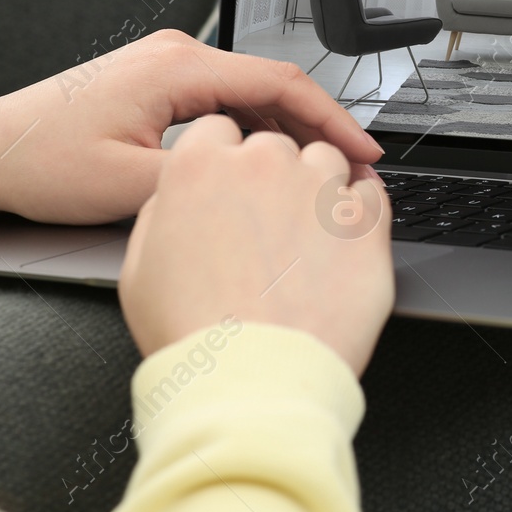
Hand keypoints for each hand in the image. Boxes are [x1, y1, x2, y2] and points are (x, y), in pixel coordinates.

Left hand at [0, 29, 383, 231]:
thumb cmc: (41, 162)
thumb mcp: (132, 185)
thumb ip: (206, 180)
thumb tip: (260, 185)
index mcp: (177, 67)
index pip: (280, 83)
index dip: (331, 120)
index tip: (363, 150)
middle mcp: (176, 54)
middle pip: (273, 83)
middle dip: (318, 127)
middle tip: (351, 170)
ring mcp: (166, 65)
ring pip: (250, 93)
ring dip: (286, 130)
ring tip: (315, 172)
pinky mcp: (156, 82)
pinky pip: (223, 99)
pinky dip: (253, 128)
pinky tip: (265, 162)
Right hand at [118, 114, 393, 374]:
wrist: (252, 381)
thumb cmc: (194, 335)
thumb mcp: (139, 267)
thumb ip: (163, 212)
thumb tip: (182, 198)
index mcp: (201, 167)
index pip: (220, 130)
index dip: (224, 160)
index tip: (232, 185)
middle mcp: (263, 165)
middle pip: (275, 145)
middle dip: (271, 176)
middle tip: (266, 226)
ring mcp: (319, 190)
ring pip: (327, 159)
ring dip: (318, 186)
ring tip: (306, 236)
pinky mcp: (364, 221)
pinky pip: (371, 192)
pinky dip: (360, 209)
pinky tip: (343, 238)